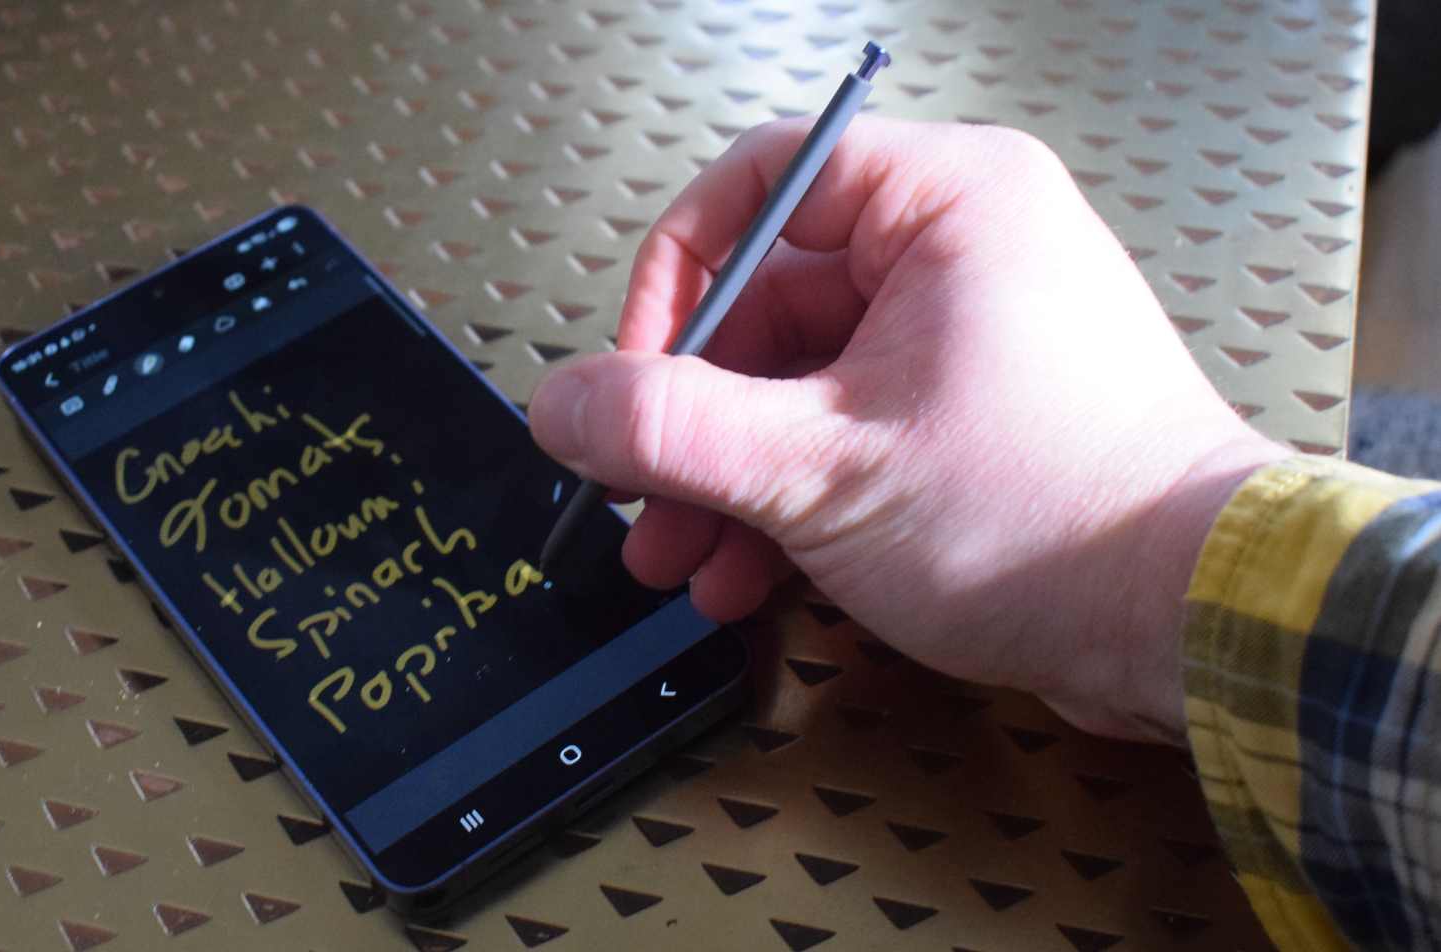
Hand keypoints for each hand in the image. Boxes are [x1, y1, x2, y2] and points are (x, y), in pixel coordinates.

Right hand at [529, 117, 1288, 742]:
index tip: (633, 369)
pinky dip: (788, 500)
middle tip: (639, 492)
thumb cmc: (1054, 518)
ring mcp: (963, 337)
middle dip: (690, 417)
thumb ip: (672, 428)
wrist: (1189, 625)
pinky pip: (844, 431)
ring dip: (727, 476)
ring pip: (798, 382)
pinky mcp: (967, 416)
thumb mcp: (822, 469)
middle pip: (766, 301)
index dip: (674, 275)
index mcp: (944, 201)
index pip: (760, 182)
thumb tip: (563, 404)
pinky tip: (748, 574)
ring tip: (684, 557)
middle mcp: (958, 251)